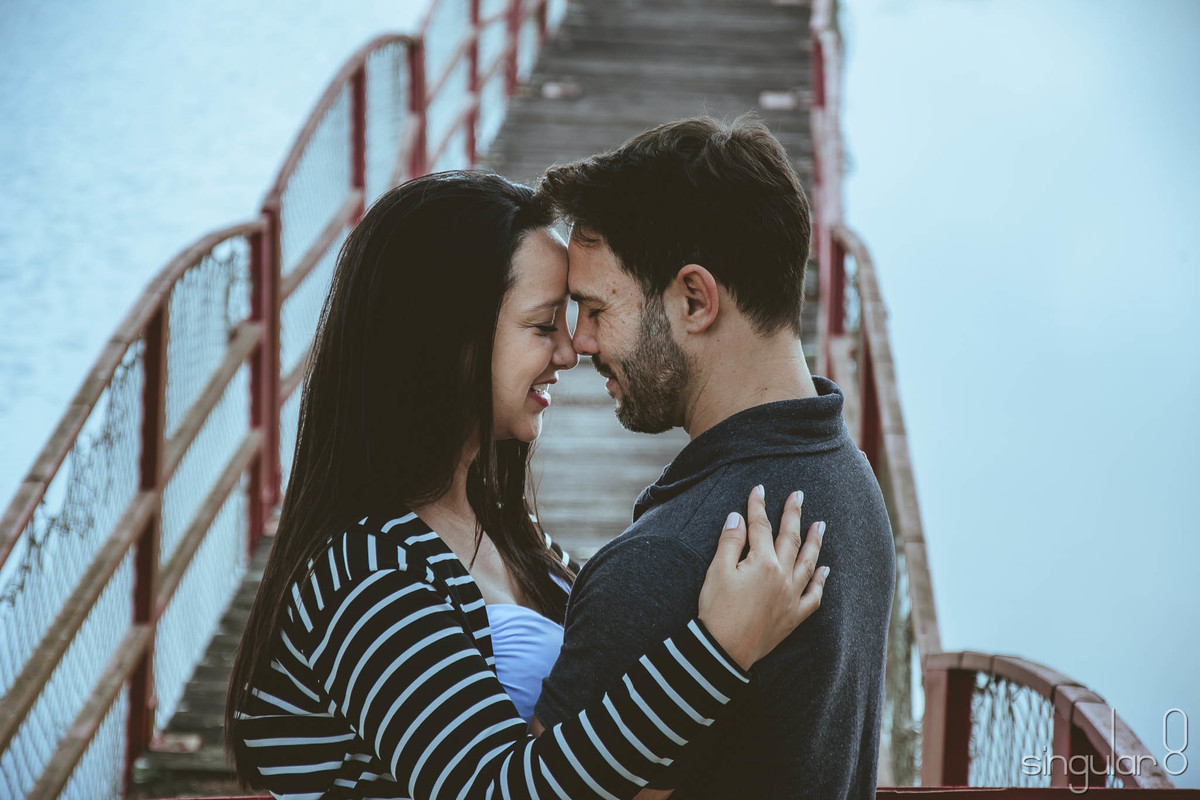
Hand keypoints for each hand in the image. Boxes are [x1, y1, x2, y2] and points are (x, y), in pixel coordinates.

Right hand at [697, 485, 827, 670]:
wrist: (723, 650)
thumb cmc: (717, 610)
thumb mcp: (717, 571)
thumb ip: (730, 541)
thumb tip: (738, 517)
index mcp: (762, 562)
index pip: (761, 526)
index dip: (758, 506)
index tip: (759, 489)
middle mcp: (782, 576)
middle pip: (789, 538)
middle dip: (793, 514)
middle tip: (799, 495)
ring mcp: (791, 597)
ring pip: (808, 563)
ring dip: (815, 542)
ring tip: (821, 524)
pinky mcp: (794, 616)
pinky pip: (814, 596)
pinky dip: (821, 582)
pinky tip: (826, 570)